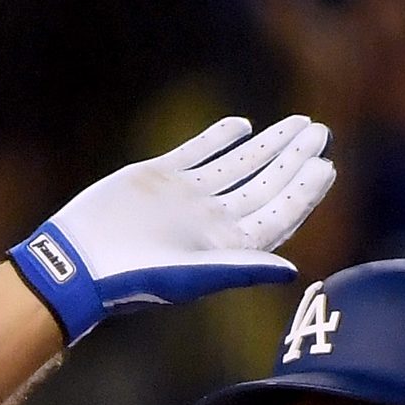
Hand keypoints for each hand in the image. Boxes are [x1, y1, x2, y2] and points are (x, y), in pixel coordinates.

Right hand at [9, 114, 336, 343]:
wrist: (77, 262)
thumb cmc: (133, 280)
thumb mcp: (192, 275)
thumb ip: (243, 268)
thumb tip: (293, 271)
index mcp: (225, 248)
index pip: (277, 215)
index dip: (303, 192)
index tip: (326, 166)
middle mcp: (210, 222)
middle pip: (264, 186)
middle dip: (293, 160)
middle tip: (320, 133)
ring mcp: (185, 198)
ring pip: (237, 166)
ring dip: (267, 145)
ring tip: (298, 124)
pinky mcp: (158, 177)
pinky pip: (198, 153)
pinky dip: (220, 138)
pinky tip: (243, 125)